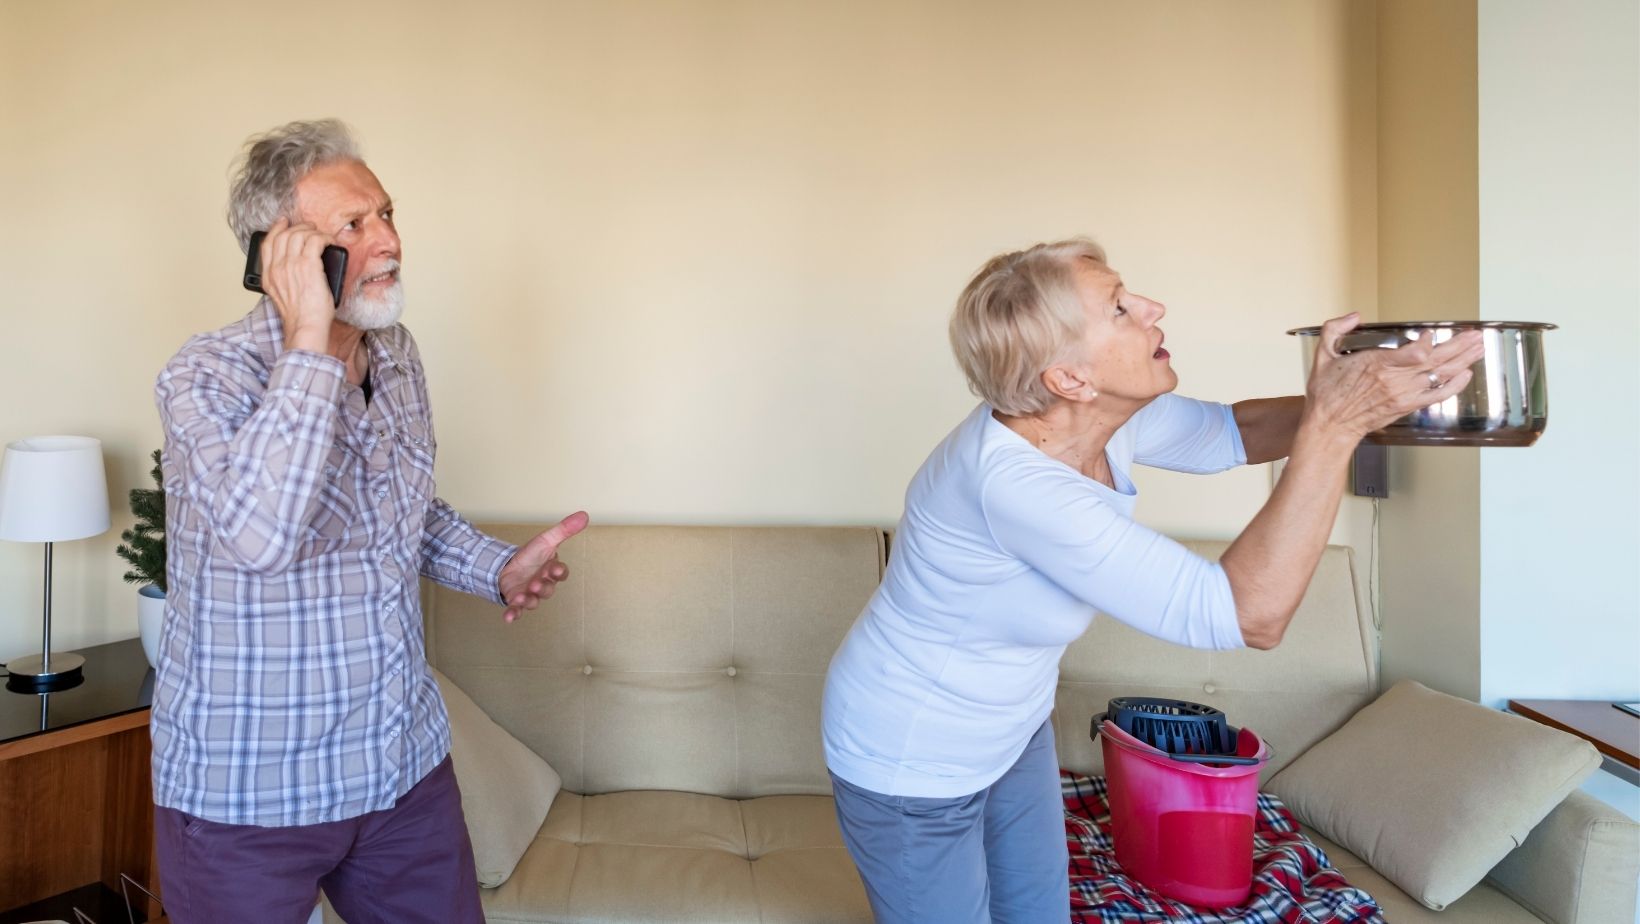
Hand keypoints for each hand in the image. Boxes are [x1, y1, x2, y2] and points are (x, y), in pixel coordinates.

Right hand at [261, 216, 337, 352]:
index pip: (267, 244)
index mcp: (268, 276)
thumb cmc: (301, 316)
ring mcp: (292, 265)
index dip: (276, 229)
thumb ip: (283, 278)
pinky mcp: (309, 265)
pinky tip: (330, 242)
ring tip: (322, 236)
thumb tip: (296, 265)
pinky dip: (324, 238)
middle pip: (283, 235)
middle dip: (298, 227)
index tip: (283, 222)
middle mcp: (277, 268)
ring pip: (299, 234)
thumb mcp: (282, 295)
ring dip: (312, 231)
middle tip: (310, 228)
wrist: (306, 326)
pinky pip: (316, 240)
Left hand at [497, 511, 589, 622]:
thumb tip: (584, 514)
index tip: (556, 569)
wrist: (507, 566)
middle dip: (542, 587)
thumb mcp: (545, 540)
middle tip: (534, 584)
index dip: (559, 572)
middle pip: (547, 589)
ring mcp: (529, 594)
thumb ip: (564, 530)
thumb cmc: (530, 555)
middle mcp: (542, 584)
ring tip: (520, 598)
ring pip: (533, 601)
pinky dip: (513, 614)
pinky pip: (517, 610)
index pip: (560, 573)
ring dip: (528, 601)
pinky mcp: (515, 601)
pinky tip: (508, 618)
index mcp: (551, 571)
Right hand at [1303, 313, 1485, 439]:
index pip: (1415, 353)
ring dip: (1463, 360)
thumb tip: (1354, 316)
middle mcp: (1395, 380)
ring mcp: (1405, 394)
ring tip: (1479, 347)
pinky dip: (1456, 385)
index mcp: (1376, 365)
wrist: (1330, 425)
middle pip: (1436, 361)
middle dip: (1459, 346)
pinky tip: (1466, 374)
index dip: (1428, 342)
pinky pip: (1438, 395)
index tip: (1429, 333)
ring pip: (1441, 375)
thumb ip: (1334, 329)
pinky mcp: (1408, 405)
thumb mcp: (1322, 356)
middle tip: (1474, 334)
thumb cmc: (1327, 395)